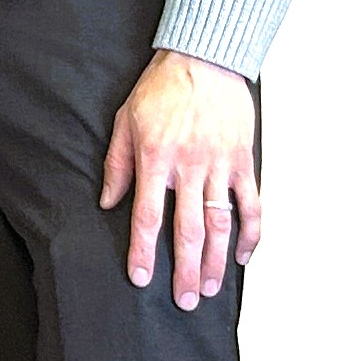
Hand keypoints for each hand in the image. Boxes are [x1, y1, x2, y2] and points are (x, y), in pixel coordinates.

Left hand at [100, 50, 258, 309]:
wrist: (203, 60)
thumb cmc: (160, 89)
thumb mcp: (125, 122)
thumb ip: (117, 165)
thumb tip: (108, 202)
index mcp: (155, 159)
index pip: (147, 216)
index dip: (143, 250)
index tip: (140, 277)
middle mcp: (189, 167)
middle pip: (187, 230)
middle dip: (185, 269)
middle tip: (183, 300)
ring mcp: (220, 166)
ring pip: (221, 225)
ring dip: (217, 261)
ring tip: (210, 289)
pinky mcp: (244, 161)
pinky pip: (251, 205)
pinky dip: (251, 233)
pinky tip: (243, 256)